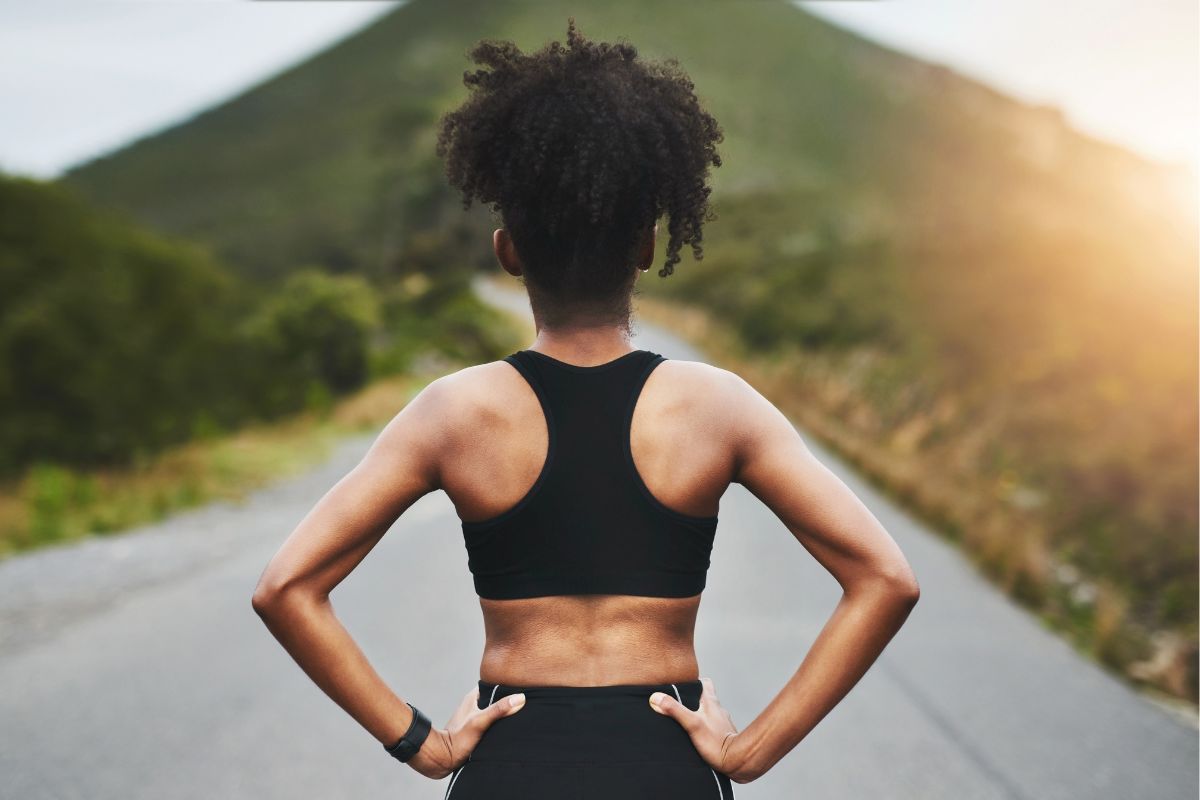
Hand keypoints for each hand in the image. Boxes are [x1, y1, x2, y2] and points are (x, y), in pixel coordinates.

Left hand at [406, 685, 525, 778]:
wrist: (444, 759)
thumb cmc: (458, 740)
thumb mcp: (480, 721)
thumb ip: (498, 709)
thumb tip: (520, 698)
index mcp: (473, 697)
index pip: (493, 684)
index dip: (506, 686)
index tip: (521, 688)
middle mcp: (473, 705)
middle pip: (495, 698)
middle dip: (507, 702)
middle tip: (522, 705)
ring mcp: (474, 717)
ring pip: (493, 711)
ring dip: (502, 715)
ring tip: (517, 718)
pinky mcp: (475, 729)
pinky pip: (491, 722)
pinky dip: (498, 725)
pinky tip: (506, 730)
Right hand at [649, 677, 752, 781]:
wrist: (736, 762)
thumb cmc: (717, 743)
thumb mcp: (692, 724)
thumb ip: (675, 710)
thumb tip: (656, 697)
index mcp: (711, 702)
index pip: (704, 683)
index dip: (694, 682)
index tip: (682, 685)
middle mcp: (718, 710)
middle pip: (704, 698)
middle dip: (692, 700)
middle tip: (677, 705)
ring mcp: (721, 723)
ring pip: (708, 713)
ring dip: (698, 715)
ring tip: (684, 722)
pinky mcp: (722, 736)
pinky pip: (711, 727)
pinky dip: (704, 728)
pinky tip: (696, 737)